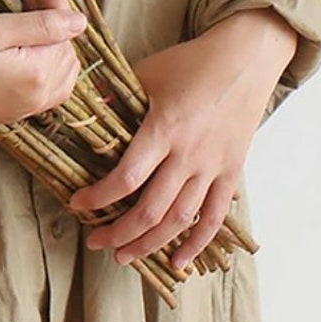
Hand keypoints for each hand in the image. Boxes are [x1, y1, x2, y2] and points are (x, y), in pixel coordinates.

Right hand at [0, 0, 85, 125]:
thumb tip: (80, 21)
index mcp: (40, 75)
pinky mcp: (12, 109)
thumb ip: (41, 24)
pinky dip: (44, 54)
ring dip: (48, 28)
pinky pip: (46, 81)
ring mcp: (27, 106)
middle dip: (48, 4)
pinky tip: (30, 36)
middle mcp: (41, 96)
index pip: (62, 25)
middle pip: (62, 42)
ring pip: (58, 62)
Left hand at [67, 9, 296, 268]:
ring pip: (180, 220)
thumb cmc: (189, 64)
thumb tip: (82, 109)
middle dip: (119, 232)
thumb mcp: (145, 73)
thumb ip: (115, 97)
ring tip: (123, 256)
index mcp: (163, 129)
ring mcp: (213, 167)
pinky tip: (177, 261)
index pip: (127, 177)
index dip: (99, 197)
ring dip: (150, 243)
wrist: (243, 59)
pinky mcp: (232, 172)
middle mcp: (189, 154)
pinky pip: (214, 217)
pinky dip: (196, 243)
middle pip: (151, 209)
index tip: (77, 204)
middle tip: (94, 241)